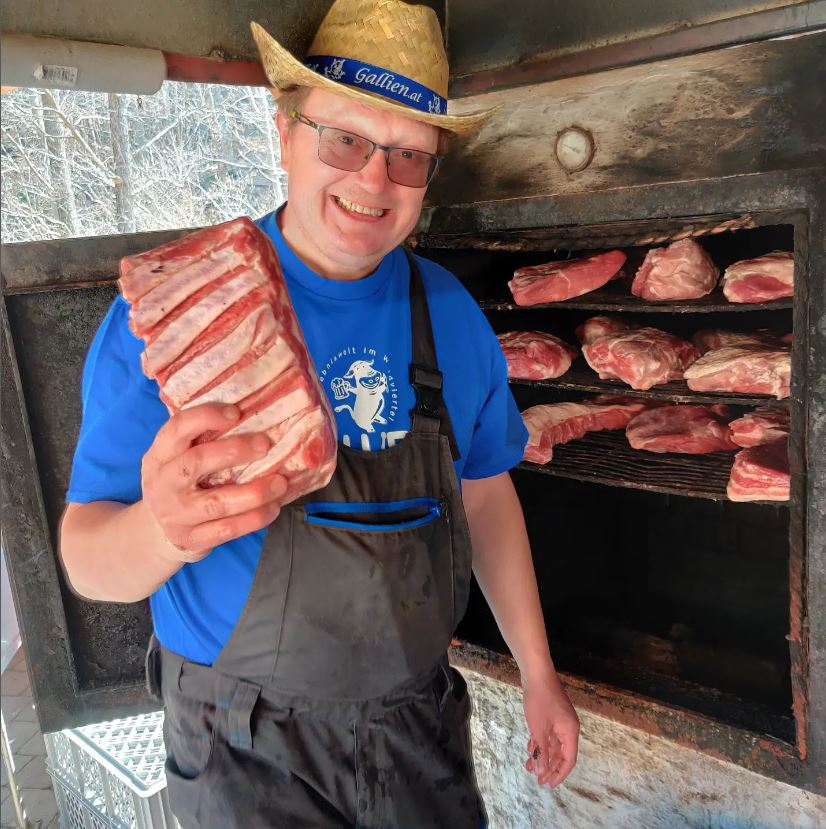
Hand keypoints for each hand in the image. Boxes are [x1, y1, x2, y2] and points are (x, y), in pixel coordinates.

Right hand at [140, 403, 286, 561]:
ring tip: (280, 482)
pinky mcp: (191, 539)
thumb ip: (201, 438)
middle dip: (234, 451)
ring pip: (217, 502)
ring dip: (254, 493)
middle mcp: (163, 483)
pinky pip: (227, 530)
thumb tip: (251, 411)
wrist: (155, 531)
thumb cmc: (180, 481)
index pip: (177, 428)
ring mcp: (176, 514)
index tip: (236, 413)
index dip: (206, 417)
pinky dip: (253, 519)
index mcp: (159, 455)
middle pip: (196, 462)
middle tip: (265, 444)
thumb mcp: (177, 457)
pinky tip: (273, 508)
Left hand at [522, 669, 579, 786]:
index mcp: (570, 732)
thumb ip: (542, 751)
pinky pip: (547, 734)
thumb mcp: (539, 729)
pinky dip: (539, 742)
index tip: (548, 783)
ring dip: (542, 754)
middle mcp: (568, 727)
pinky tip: (530, 748)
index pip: (569, 759)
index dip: (559, 773)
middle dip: (549, 766)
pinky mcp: (551, 714)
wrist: (536, 673)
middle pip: (561, 753)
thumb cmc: (539, 700)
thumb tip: (543, 771)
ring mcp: (559, 720)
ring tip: (529, 766)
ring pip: (552, 744)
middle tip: (537, 778)